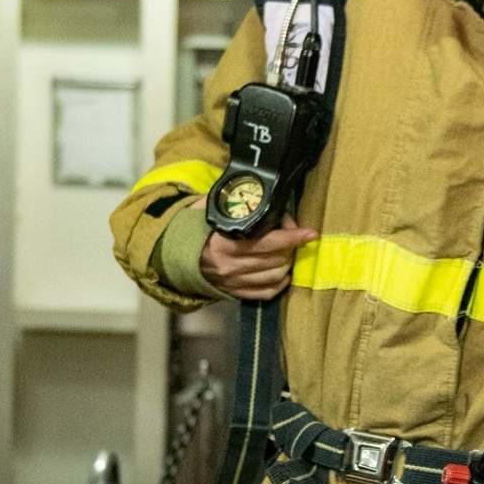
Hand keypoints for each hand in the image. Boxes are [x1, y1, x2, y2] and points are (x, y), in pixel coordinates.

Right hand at [191, 198, 316, 299]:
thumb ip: (232, 201)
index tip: (311, 233)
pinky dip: (280, 283)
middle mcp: (231, 265)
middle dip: (290, 246)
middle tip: (293, 235)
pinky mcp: (235, 292)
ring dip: (287, 263)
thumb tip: (256, 191)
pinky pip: (266, 292)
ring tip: (287, 252)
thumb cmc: (195, 229)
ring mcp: (233, 281)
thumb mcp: (208, 209)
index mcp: (225, 243)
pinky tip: (282, 272)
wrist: (173, 256)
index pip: (268, 241)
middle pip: (276, 259)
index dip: (292, 236)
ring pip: (275, 276)